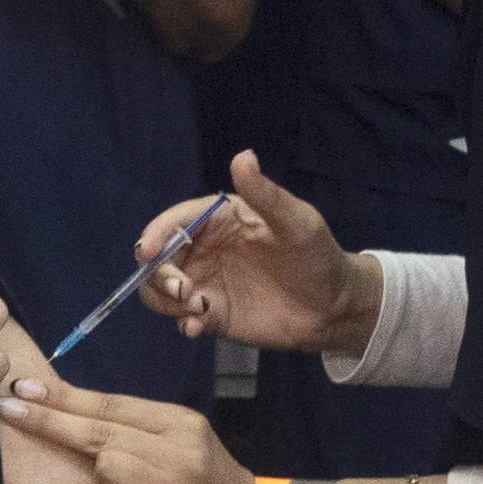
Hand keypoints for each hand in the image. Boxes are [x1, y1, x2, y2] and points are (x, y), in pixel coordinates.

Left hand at [0, 380, 261, 483]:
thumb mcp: (180, 442)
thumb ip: (134, 427)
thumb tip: (69, 408)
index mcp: (177, 422)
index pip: (109, 404)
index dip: (61, 398)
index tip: (20, 387)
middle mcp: (177, 448)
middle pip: (99, 430)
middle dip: (48, 421)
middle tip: (6, 409)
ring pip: (105, 468)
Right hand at [128, 154, 371, 359]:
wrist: (334, 308)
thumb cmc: (317, 257)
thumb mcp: (298, 223)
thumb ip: (266, 195)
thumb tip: (243, 156)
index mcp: (219, 219)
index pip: (176, 221)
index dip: (156, 232)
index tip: (148, 250)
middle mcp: (204, 249)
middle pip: (158, 257)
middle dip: (159, 273)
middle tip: (183, 290)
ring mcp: (205, 282)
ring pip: (159, 289)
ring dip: (165, 300)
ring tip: (197, 309)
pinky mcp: (210, 313)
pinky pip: (180, 317)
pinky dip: (181, 323)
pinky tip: (198, 327)